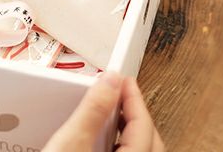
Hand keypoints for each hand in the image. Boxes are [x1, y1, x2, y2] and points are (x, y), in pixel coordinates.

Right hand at [42, 73, 162, 150]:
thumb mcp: (73, 142)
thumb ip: (92, 111)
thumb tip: (110, 81)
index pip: (143, 124)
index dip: (134, 96)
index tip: (124, 77)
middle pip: (149, 138)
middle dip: (137, 111)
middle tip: (122, 90)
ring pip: (139, 149)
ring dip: (130, 128)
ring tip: (115, 108)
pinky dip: (120, 141)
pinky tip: (103, 137)